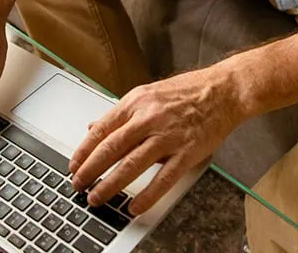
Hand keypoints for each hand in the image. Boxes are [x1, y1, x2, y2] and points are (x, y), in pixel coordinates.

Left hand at [68, 66, 244, 214]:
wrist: (224, 90)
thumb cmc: (188, 91)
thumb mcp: (148, 94)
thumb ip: (121, 114)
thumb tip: (94, 127)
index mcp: (137, 102)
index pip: (102, 129)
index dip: (84, 150)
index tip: (73, 165)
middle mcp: (149, 118)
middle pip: (111, 148)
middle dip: (90, 170)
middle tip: (78, 185)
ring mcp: (168, 136)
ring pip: (132, 164)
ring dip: (110, 185)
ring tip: (97, 198)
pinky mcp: (187, 152)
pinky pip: (163, 179)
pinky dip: (147, 195)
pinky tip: (134, 207)